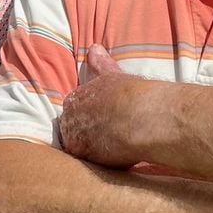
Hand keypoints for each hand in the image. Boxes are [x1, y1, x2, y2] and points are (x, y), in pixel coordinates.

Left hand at [59, 45, 151, 167]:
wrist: (143, 118)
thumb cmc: (132, 95)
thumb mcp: (114, 76)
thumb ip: (101, 64)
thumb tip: (94, 48)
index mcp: (74, 99)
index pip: (74, 111)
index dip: (88, 117)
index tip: (102, 120)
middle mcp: (69, 119)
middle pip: (72, 130)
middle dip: (87, 133)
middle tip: (108, 136)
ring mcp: (75, 139)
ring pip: (79, 147)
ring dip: (92, 149)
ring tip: (112, 149)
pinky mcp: (84, 157)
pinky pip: (87, 163)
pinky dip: (100, 161)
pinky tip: (115, 159)